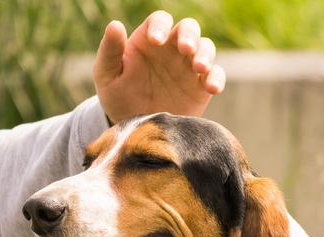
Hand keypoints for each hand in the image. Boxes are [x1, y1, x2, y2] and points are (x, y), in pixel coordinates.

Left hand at [93, 11, 225, 123]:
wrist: (136, 129)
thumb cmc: (117, 97)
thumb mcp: (107, 75)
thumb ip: (110, 51)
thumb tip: (115, 25)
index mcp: (149, 40)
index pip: (159, 21)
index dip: (160, 26)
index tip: (155, 41)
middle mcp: (172, 49)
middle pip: (188, 29)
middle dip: (189, 35)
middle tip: (185, 49)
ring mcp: (189, 67)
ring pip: (206, 48)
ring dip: (205, 54)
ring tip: (200, 67)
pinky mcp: (201, 87)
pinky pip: (216, 75)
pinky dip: (217, 78)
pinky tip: (212, 88)